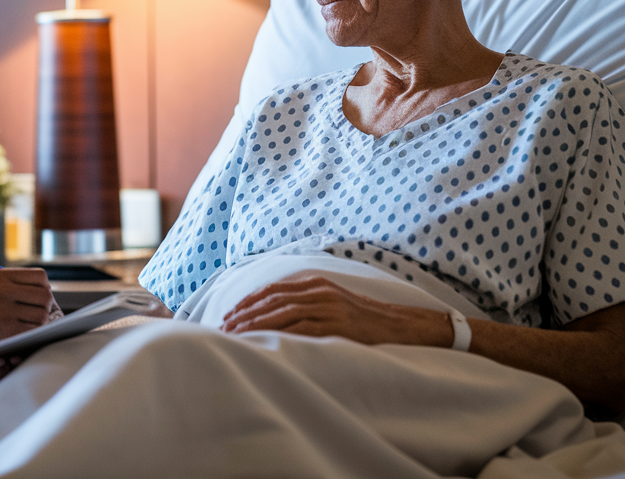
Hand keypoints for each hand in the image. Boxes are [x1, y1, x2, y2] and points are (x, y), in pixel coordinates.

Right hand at [0, 268, 55, 351]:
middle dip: (45, 304)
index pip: (40, 276)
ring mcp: (3, 311)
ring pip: (43, 314)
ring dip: (39, 320)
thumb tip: (48, 288)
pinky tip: (21, 332)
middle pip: (45, 294)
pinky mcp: (6, 331)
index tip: (38, 294)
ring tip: (25, 322)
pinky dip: (33, 332)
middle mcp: (0, 291)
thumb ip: (15, 283)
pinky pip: (35, 329)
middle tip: (37, 310)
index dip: (44, 286)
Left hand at [220, 275, 450, 346]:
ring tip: (235, 335)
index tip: (230, 314)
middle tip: (224, 327)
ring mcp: (328, 307)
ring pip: (281, 312)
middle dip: (245, 313)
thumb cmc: (364, 320)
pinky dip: (276, 333)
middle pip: (272, 300)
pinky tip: (262, 342)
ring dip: (254, 324)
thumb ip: (308, 305)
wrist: (400, 326)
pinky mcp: (336, 324)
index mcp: (316, 284)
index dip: (248, 302)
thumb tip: (274, 316)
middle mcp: (319, 291)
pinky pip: (299, 328)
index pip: (273, 290)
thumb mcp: (333, 304)